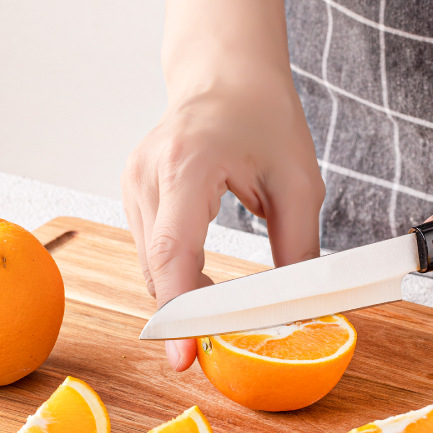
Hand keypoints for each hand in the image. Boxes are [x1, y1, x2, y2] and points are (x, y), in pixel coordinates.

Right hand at [122, 0, 322, 370]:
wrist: (224, 74)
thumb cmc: (263, 116)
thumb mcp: (299, 182)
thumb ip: (298, 248)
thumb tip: (296, 309)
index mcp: (188, 165)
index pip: (174, 252)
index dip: (180, 312)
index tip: (183, 358)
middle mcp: (148, 176)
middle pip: (159, 271)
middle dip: (189, 315)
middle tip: (223, 344)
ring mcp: (134, 185)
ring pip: (152, 268)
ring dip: (185, 297)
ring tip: (224, 305)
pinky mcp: (135, 195)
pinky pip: (152, 254)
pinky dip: (177, 277)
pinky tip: (206, 283)